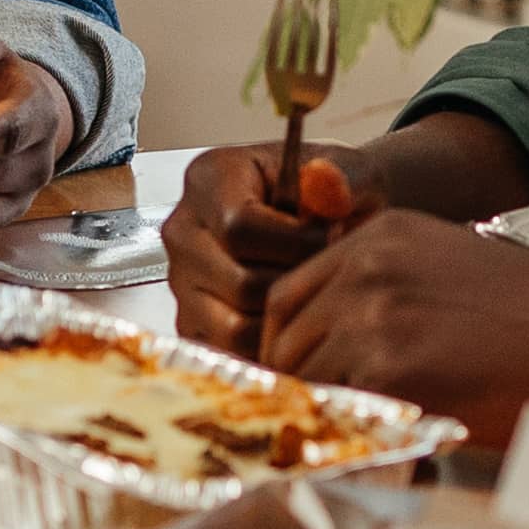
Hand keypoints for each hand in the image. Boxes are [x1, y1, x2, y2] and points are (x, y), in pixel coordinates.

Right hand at [159, 141, 358, 355]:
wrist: (327, 221)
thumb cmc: (330, 197)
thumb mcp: (346, 173)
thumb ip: (339, 180)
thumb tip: (324, 192)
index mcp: (210, 179)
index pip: (237, 227)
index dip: (294, 242)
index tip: (329, 236)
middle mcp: (184, 231)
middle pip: (238, 283)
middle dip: (295, 283)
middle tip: (325, 272)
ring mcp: (182, 282)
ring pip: (235, 327)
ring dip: (284, 320)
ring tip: (309, 294)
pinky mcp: (191, 323)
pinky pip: (232, 354)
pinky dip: (270, 345)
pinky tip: (294, 317)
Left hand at [265, 207, 528, 424]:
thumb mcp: (454, 273)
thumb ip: (390, 298)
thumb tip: (341, 356)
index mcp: (379, 237)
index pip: (289, 300)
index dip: (291, 349)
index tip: (308, 385)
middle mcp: (364, 267)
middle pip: (286, 342)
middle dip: (303, 388)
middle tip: (332, 427)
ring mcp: (370, 315)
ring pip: (307, 383)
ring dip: (331, 417)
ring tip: (373, 439)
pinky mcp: (387, 369)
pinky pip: (341, 416)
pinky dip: (357, 439)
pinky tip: (394, 450)